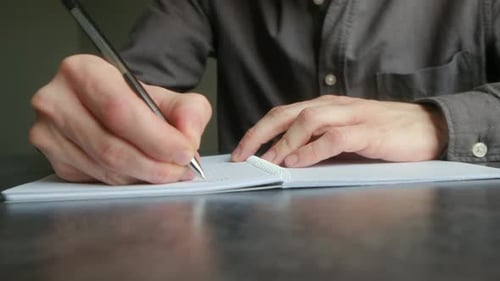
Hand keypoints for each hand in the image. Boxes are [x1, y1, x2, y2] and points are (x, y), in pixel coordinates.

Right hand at [30, 55, 211, 184]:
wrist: (111, 107)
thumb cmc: (134, 100)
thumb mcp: (168, 95)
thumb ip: (189, 111)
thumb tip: (188, 138)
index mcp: (82, 72)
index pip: (119, 110)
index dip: (156, 138)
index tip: (185, 152)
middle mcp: (57, 101)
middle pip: (110, 146)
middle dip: (155, 164)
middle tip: (182, 169)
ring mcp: (49, 134)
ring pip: (106, 169)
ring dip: (144, 177)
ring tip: (169, 170)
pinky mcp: (56, 161)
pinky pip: (99, 180)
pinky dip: (129, 181)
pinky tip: (144, 172)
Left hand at [232, 95, 447, 166]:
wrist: (429, 127)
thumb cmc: (384, 133)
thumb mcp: (345, 134)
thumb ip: (319, 141)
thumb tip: (288, 159)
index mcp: (326, 106)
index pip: (283, 113)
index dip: (259, 130)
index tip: (242, 149)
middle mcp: (334, 106)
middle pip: (287, 113)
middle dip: (260, 133)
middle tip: (242, 154)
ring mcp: (351, 117)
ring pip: (307, 121)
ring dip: (283, 142)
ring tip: (267, 160)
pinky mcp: (368, 132)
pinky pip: (333, 138)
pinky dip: (311, 150)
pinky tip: (297, 163)